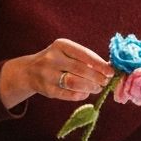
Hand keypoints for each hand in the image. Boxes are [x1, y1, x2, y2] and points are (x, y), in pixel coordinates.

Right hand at [0, 38, 114, 109]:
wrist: (30, 71)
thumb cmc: (57, 60)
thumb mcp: (67, 53)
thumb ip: (85, 59)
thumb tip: (109, 69)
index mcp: (60, 45)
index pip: (83, 54)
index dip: (99, 64)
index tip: (110, 72)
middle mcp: (52, 58)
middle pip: (80, 69)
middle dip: (96, 77)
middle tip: (105, 82)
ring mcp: (47, 74)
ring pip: (74, 83)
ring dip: (90, 87)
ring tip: (97, 88)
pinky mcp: (47, 90)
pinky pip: (68, 95)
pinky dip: (80, 95)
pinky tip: (85, 93)